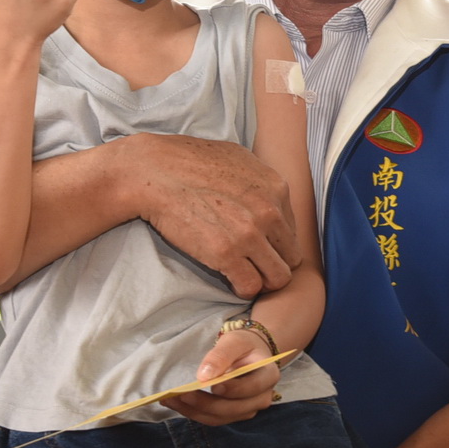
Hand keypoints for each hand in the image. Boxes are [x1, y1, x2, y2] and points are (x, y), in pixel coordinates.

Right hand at [123, 134, 298, 297]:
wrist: (154, 171)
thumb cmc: (189, 161)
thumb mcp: (239, 159)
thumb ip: (261, 182)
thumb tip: (271, 197)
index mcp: (276, 188)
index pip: (294, 231)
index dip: (276, 242)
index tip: (259, 245)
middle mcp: (270, 212)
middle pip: (291, 257)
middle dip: (274, 263)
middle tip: (254, 264)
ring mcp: (249, 235)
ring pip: (278, 278)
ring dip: (263, 280)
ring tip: (245, 275)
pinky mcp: (226, 254)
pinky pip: (250, 286)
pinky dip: (243, 288)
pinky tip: (231, 280)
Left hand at [166, 327, 280, 425]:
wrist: (250, 354)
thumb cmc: (244, 345)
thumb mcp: (235, 341)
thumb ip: (221, 355)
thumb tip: (204, 376)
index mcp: (268, 376)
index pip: (252, 387)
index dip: (232, 389)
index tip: (210, 384)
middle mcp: (261, 398)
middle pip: (233, 408)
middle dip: (205, 403)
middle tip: (181, 394)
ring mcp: (247, 410)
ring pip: (219, 417)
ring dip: (193, 411)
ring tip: (170, 399)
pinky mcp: (232, 415)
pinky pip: (212, 418)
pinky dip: (192, 412)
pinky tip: (175, 403)